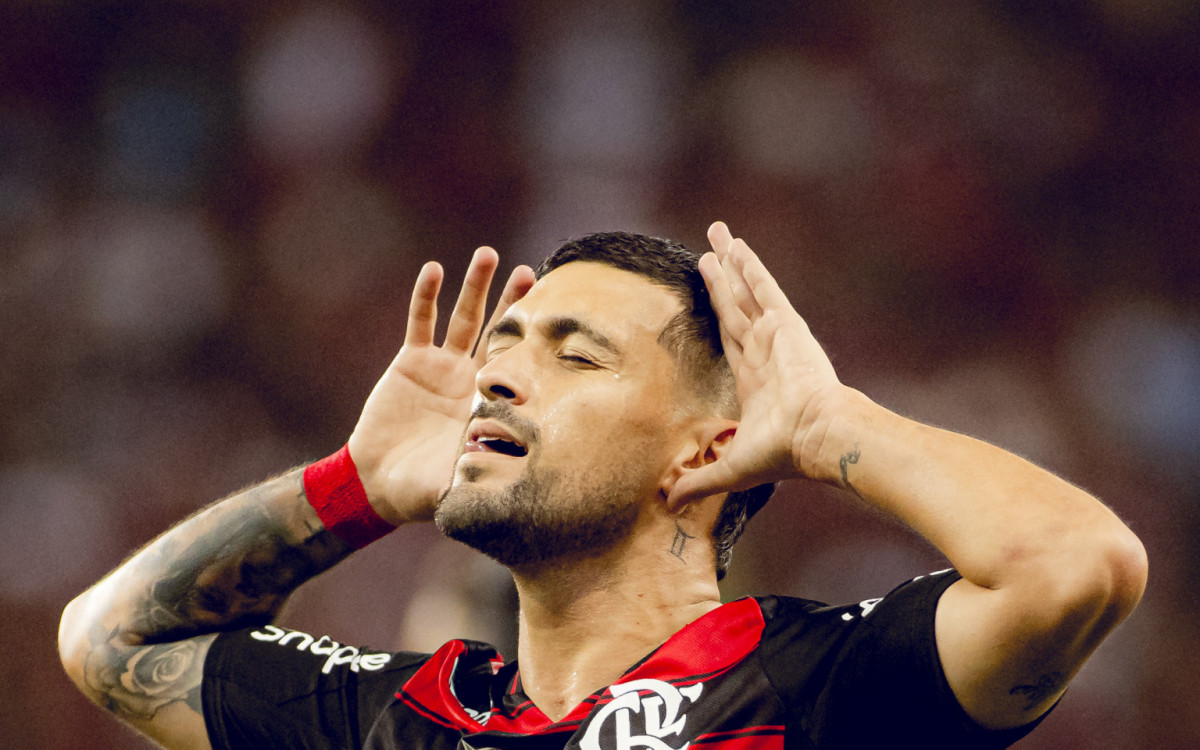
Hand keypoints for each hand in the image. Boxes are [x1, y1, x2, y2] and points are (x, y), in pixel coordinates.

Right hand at [348, 248, 535, 523]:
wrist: (378, 481)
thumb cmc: (423, 488)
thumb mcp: (459, 482)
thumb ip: (481, 474)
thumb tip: (514, 483)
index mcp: (490, 402)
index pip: (518, 365)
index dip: (533, 341)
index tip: (554, 316)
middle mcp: (472, 378)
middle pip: (497, 331)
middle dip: (512, 302)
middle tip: (532, 272)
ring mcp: (442, 366)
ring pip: (463, 318)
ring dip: (474, 287)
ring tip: (488, 254)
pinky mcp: (412, 361)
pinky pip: (420, 322)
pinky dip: (426, 296)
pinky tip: (435, 269)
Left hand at [667, 222, 843, 508]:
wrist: (818, 436)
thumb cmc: (782, 454)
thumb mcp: (728, 467)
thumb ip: (697, 479)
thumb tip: (666, 502)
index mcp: (755, 380)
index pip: (730, 340)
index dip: (717, 316)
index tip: (709, 297)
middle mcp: (764, 351)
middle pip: (734, 307)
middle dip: (721, 281)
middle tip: (706, 253)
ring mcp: (775, 335)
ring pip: (745, 291)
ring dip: (731, 264)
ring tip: (717, 235)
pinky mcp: (786, 324)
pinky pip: (762, 287)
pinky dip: (749, 266)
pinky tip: (736, 244)